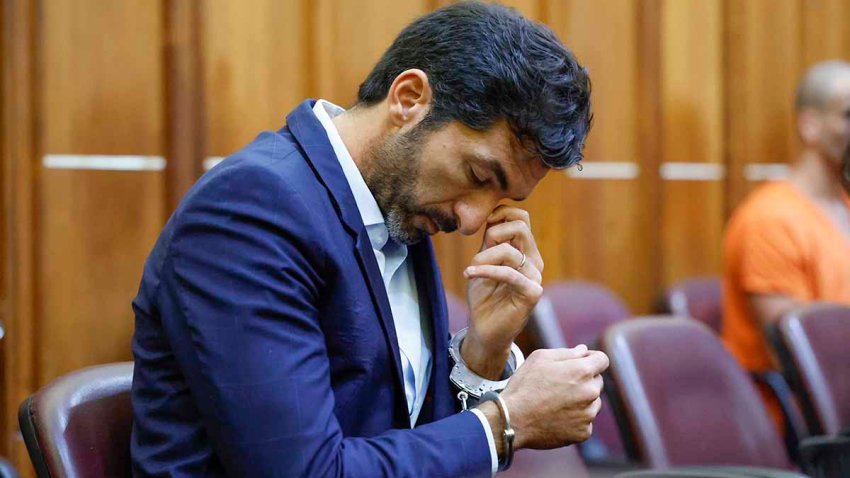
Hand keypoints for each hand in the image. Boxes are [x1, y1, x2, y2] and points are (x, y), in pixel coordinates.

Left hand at [461, 206, 543, 378]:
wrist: (484, 329)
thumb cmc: (483, 296)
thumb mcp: (483, 261)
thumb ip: (491, 241)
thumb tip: (493, 215)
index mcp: (524, 251)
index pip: (521, 218)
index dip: (501, 214)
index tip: (482, 229)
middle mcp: (533, 262)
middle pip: (521, 226)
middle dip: (494, 233)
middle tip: (478, 252)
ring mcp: (535, 277)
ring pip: (511, 251)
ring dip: (483, 258)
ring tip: (471, 271)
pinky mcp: (532, 293)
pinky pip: (509, 273)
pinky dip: (486, 271)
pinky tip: (470, 274)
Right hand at [478, 346, 608, 450]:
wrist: (513, 420)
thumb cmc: (524, 386)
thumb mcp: (540, 358)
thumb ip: (566, 353)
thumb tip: (583, 350)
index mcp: (581, 371)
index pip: (602, 360)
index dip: (592, 358)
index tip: (582, 362)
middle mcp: (590, 392)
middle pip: (597, 382)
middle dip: (584, 380)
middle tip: (561, 385)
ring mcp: (588, 414)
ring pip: (593, 403)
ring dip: (582, 401)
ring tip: (557, 403)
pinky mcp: (583, 432)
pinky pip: (585, 422)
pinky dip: (575, 419)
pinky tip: (557, 417)